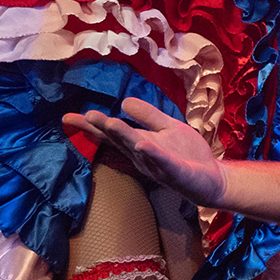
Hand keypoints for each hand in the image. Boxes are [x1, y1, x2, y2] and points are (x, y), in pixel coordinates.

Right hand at [63, 97, 226, 205]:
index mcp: (139, 144)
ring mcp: (159, 164)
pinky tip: (142, 144)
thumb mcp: (168, 127)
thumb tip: (123, 101)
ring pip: (138, 148)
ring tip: (108, 122)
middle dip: (103, 128)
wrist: (211, 178)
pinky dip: (153, 153)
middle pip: (120, 140)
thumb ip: (148, 115)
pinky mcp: (176, 171)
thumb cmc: (187, 154)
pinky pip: (163, 161)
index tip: (67, 117)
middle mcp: (143, 156)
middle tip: (83, 116)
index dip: (92, 125)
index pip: (112, 133)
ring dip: (123, 136)